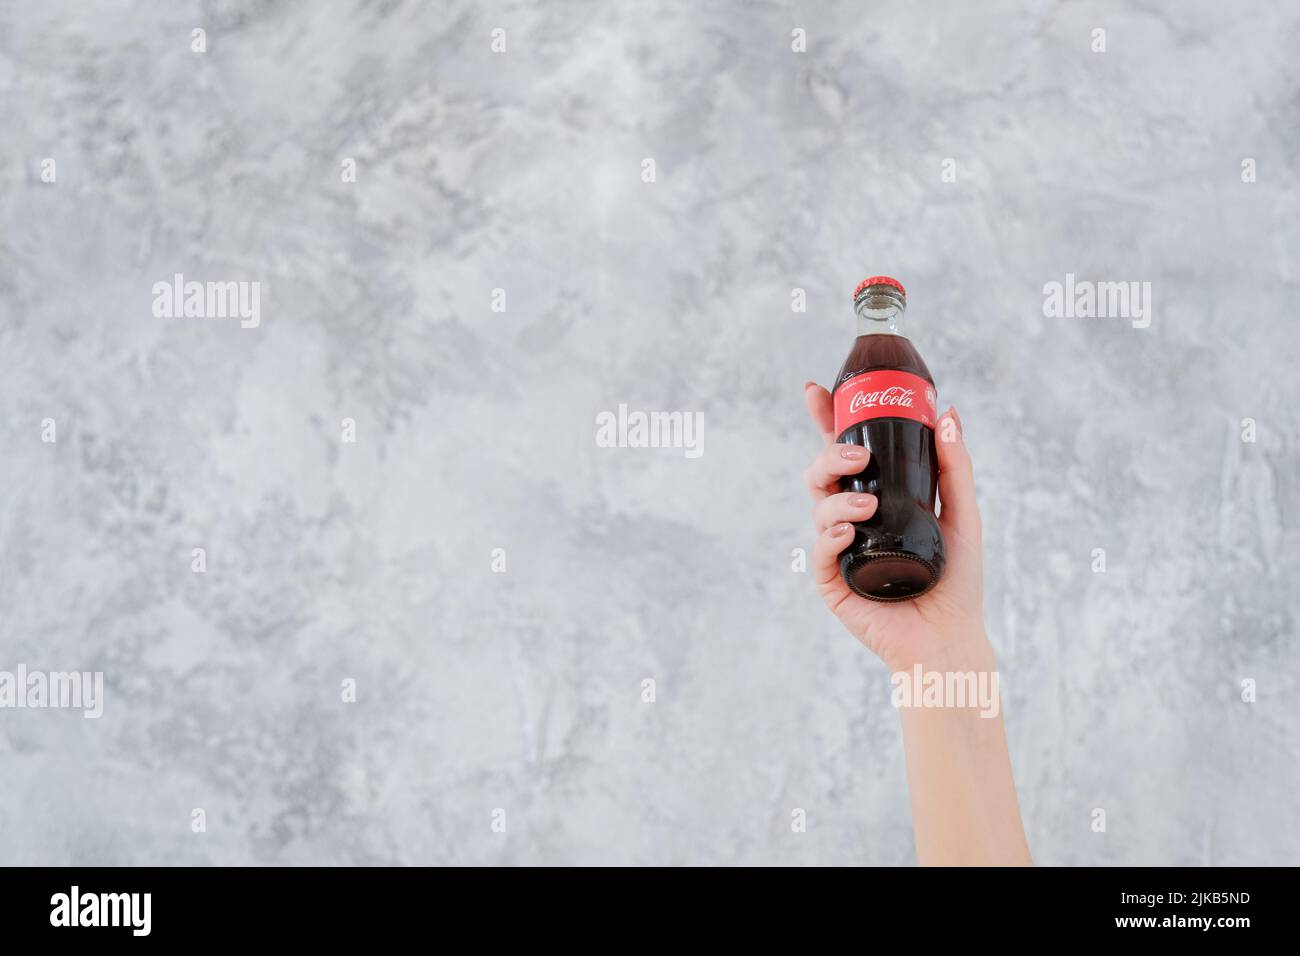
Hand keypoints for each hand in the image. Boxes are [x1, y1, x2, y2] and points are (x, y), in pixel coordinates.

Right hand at [803, 382, 988, 671]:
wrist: (949, 637)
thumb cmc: (957, 580)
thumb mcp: (962, 513)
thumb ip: (955, 465)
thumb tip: (949, 413)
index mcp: (877, 498)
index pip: (845, 453)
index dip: (826, 420)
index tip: (817, 391)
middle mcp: (853, 518)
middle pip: (822, 473)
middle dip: (831, 455)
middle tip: (862, 459)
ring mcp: (839, 548)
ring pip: (818, 506)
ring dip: (837, 499)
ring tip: (868, 509)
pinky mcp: (832, 581)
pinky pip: (819, 551)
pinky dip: (830, 537)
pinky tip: (848, 532)